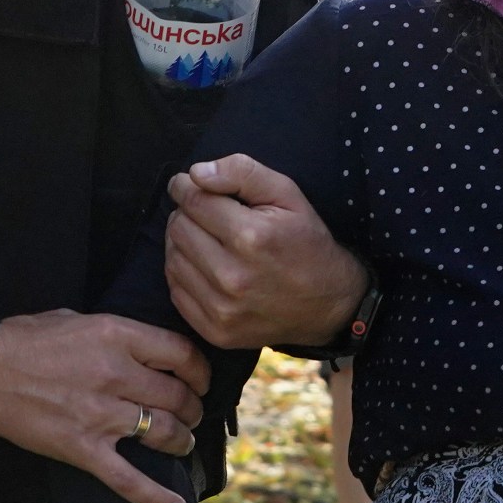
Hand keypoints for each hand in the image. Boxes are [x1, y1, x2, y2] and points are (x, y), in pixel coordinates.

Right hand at [0, 309, 209, 502]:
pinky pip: (128, 480)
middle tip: (192, 413)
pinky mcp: (83, 449)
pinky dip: (155, 497)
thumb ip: (116, 335)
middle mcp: (116, 375)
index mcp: (117, 336)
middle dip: (192, 408)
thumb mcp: (78, 318)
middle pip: (177, 395)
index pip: (180, 353)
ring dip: (181, 440)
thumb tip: (142, 347)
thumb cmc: (25, 340)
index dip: (200, 370)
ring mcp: (101, 415)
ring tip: (182, 442)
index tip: (202, 380)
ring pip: (163, 432)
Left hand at [167, 154, 371, 349]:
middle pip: (178, 229)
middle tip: (205, 212)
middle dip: (187, 213)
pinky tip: (205, 265)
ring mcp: (222, 308)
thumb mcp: (288, 194)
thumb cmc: (307, 241)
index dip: (185, 187)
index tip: (187, 183)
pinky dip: (184, 273)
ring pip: (172, 259)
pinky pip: (177, 291)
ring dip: (183, 243)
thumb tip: (196, 173)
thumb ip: (243, 172)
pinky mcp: (215, 330)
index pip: (194, 200)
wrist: (329, 304)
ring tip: (206, 238)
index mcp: (251, 236)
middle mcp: (232, 276)